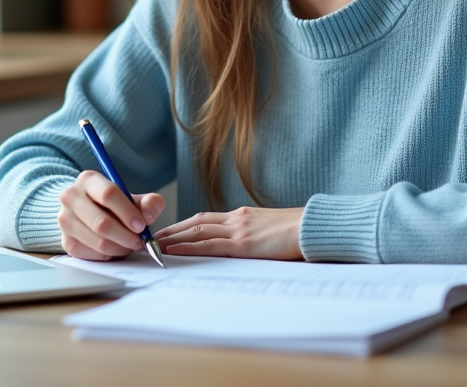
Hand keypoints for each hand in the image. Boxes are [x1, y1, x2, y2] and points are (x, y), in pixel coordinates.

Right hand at [57, 171, 164, 260]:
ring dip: (120, 248)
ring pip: (98, 241)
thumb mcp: (133, 199)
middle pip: (101, 222)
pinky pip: (92, 255)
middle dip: (126, 236)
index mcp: (88, 180)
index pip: (108, 194)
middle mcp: (71, 197)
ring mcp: (65, 220)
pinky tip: (115, 248)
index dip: (127, 212)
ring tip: (129, 245)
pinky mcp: (65, 241)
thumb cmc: (114, 206)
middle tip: (140, 242)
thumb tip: (149, 214)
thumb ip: (148, 203)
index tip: (141, 226)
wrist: (90, 213)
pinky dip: (109, 255)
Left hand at [154, 206, 304, 259]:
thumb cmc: (298, 231)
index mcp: (242, 215)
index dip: (186, 224)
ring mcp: (238, 229)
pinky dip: (188, 246)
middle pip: (196, 221)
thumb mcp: (271, 228)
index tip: (171, 230)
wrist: (312, 227)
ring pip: (197, 231)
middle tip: (153, 236)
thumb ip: (256, 233)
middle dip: (173, 229)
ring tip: (156, 244)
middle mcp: (236, 218)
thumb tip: (249, 242)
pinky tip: (174, 250)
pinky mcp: (242, 243)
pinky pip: (208, 244)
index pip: (206, 218)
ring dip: (174, 237)